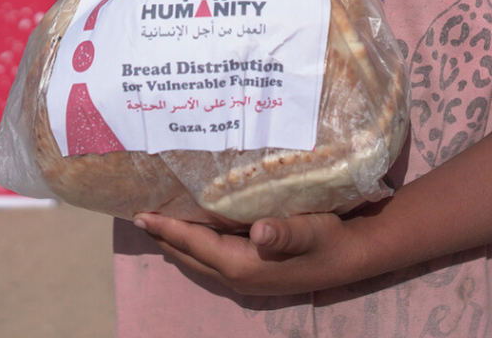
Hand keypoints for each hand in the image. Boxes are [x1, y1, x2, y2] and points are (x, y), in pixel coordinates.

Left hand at [133, 211, 360, 295]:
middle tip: (138, 215)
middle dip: (164, 236)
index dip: (167, 229)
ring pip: (200, 257)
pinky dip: (195, 243)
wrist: (353, 256)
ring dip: (177, 241)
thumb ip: (284, 232)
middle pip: (190, 254)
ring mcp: (246, 277)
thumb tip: (259, 233)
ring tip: (157, 221)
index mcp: (244, 266)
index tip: (140, 215)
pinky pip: (213, 256)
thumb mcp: (309, 230)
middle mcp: (239, 276)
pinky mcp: (254, 270)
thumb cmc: (329, 238)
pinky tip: (193, 228)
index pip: (195, 244)